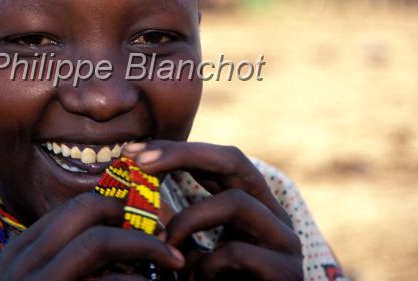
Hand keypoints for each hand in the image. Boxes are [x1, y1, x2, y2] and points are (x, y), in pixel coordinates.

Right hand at [0, 192, 184, 280]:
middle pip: (86, 210)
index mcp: (23, 250)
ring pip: (98, 240)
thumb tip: (137, 214)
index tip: (155, 216)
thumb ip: (87, 252)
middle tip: (168, 230)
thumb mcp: (63, 275)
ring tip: (174, 259)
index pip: (77, 206)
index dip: (122, 204)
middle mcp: (19, 262)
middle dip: (134, 214)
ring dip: (145, 245)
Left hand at [122, 141, 302, 280]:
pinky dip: (206, 267)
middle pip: (235, 160)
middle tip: (140, 162)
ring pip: (236, 202)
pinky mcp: (286, 272)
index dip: (176, 149)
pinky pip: (237, 253)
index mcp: (251, 203)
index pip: (217, 160)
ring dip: (188, 222)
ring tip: (164, 248)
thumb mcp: (186, 250)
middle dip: (183, 155)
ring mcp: (285, 241)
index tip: (132, 152)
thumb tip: (134, 186)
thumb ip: (173, 222)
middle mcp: (273, 215)